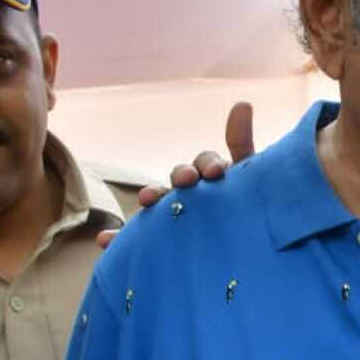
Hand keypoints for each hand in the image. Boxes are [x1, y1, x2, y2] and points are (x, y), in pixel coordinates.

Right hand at [96, 102, 255, 246]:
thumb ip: (244, 146)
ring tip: (147, 200)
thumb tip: (242, 103)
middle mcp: (193, 195)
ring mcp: (175, 217)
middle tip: (186, 181)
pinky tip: (105, 239)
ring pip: (159, 203)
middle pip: (179, 180)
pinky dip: (118, 236)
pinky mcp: (160, 241)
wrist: (249, 256)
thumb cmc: (252, 210)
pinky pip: (137, 237)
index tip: (217, 172)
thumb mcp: (255, 181)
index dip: (206, 164)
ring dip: (151, 197)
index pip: (205, 164)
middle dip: (179, 176)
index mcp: (214, 181)